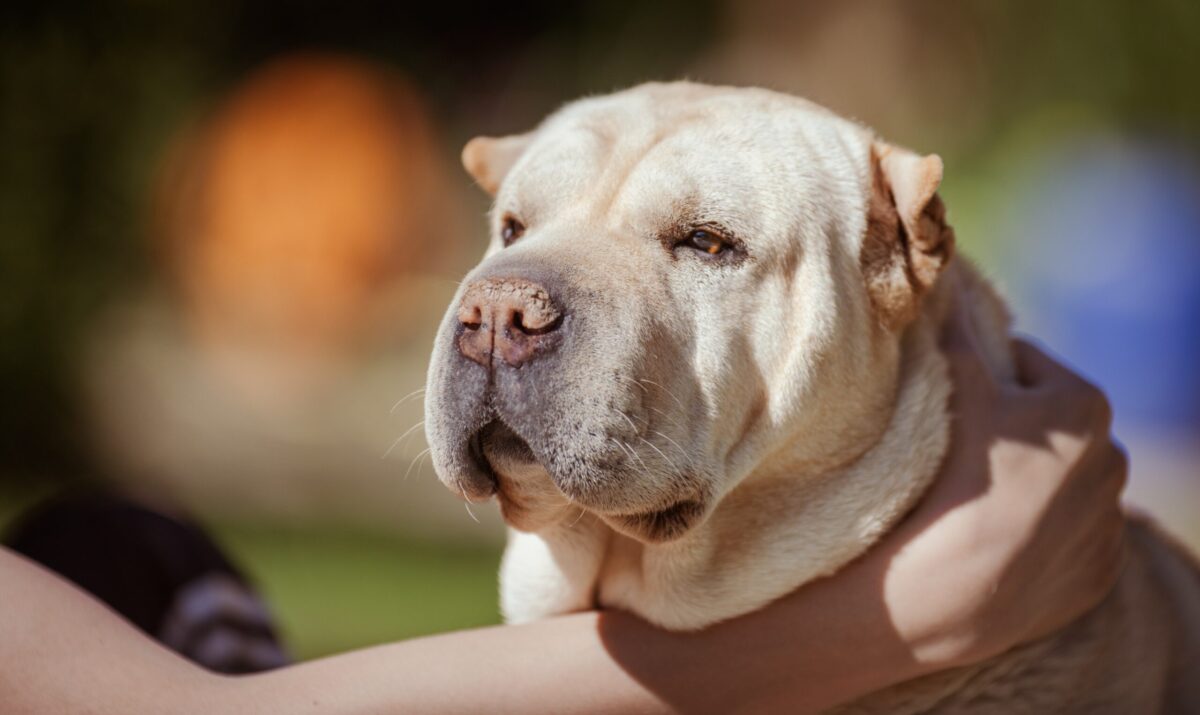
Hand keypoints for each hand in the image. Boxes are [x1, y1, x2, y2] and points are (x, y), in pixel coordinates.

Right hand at [876, 296, 1127, 666]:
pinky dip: (1043, 535)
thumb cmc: (958, 473)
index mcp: (1086, 404)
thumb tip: (946, 278)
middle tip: (968, 450)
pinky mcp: (1099, 572)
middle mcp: (1115, 458)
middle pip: (1053, 426)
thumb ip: (957, 331)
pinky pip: (1071, 539)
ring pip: (1066, 484)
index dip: (988, 377)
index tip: (960, 400)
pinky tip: (1003, 539)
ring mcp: (1109, 521)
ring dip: (1034, 483)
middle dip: (1019, 430)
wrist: (960, 584)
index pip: (1029, 366)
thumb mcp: (956, 388)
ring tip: (983, 497)